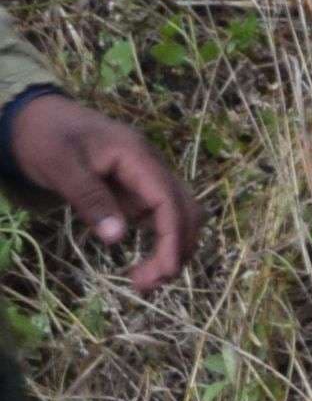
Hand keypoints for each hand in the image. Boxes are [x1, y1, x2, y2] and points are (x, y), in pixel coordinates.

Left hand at [3, 92, 201, 291]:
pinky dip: (162, 243)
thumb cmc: (46, 137)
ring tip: (145, 280)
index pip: (169, 199)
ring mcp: (146, 178)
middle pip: (185, 210)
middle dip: (177, 249)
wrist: (36, 117)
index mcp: (136, 155)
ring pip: (180, 216)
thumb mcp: (60, 166)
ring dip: (174, 249)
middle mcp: (150, 166)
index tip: (165, 271)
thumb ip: (90, 199)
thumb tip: (116, 237)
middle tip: (146, 283)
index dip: (173, 237)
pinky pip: (163, 218)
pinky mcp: (139, 190)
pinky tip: (145, 264)